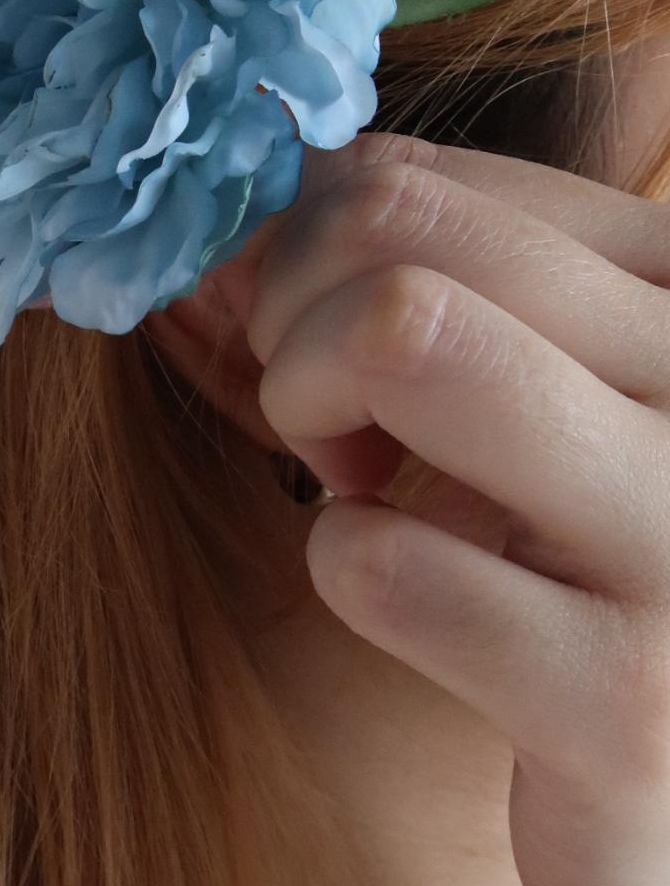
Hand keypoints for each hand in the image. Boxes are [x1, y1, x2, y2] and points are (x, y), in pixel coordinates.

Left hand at [242, 130, 669, 885]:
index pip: (420, 177)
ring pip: (405, 332)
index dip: (307, 253)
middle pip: (395, 227)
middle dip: (287, 308)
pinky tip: (408, 598)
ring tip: (350, 474)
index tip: (313, 327)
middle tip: (314, 404)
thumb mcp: (534, 373)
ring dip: (308, 400)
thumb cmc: (594, 552)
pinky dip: (343, 563)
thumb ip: (429, 265)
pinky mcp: (625, 708)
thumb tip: (260, 196)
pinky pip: (384, 562)